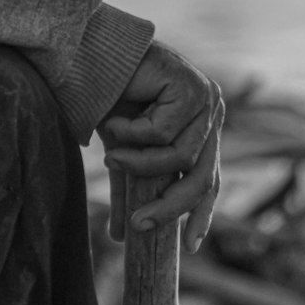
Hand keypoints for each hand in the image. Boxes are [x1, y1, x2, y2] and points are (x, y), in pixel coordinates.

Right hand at [97, 40, 223, 253]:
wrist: (94, 57)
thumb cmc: (110, 100)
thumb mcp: (124, 153)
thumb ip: (129, 188)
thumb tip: (121, 238)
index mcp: (202, 130)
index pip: (211, 180)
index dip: (202, 214)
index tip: (189, 247)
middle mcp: (211, 115)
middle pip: (203, 177)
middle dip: (171, 206)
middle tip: (139, 224)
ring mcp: (206, 100)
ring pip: (181, 157)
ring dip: (140, 163)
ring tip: (111, 154)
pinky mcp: (191, 87)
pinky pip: (162, 132)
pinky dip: (133, 133)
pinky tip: (115, 120)